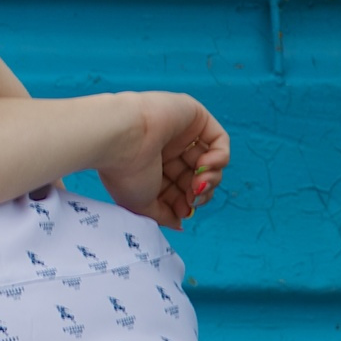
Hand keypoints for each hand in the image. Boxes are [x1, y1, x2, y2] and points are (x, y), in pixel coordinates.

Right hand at [95, 94, 228, 229]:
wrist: (120, 138)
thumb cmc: (125, 171)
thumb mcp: (142, 204)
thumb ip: (163, 215)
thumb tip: (180, 223)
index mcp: (152, 166)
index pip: (180, 188)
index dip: (186, 202)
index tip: (183, 210)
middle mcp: (168, 149)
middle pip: (198, 176)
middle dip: (201, 192)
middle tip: (193, 197)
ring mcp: (182, 132)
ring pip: (212, 161)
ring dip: (212, 178)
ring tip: (198, 183)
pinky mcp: (195, 117)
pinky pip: (220, 140)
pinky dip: (220, 158)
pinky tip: (205, 165)